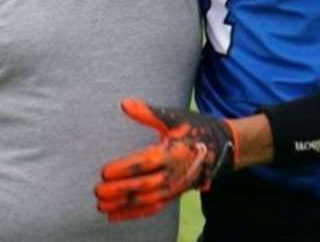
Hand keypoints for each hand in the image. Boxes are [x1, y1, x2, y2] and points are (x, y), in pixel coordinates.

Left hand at [95, 98, 237, 221]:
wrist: (221, 146)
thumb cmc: (195, 127)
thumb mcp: (174, 116)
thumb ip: (148, 112)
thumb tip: (124, 104)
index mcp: (173, 152)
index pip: (145, 163)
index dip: (125, 168)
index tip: (104, 171)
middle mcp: (174, 174)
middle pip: (144, 186)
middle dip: (119, 190)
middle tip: (97, 190)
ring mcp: (175, 188)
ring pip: (146, 201)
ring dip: (124, 205)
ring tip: (101, 206)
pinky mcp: (174, 195)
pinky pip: (153, 208)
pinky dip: (134, 213)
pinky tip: (115, 215)